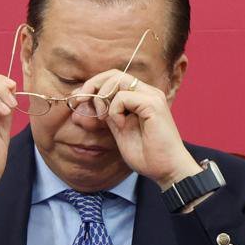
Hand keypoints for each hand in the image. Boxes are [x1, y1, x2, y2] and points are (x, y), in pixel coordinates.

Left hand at [80, 70, 200, 189]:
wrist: (166, 169)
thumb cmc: (147, 154)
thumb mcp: (120, 131)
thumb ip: (109, 115)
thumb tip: (90, 102)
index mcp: (140, 97)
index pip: (114, 78)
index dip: (93, 85)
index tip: (77, 98)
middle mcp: (147, 92)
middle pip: (114, 74)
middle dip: (92, 85)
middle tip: (80, 100)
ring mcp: (152, 97)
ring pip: (118, 80)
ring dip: (102, 98)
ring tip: (104, 117)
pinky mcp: (153, 105)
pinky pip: (123, 97)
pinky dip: (115, 110)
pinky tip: (120, 125)